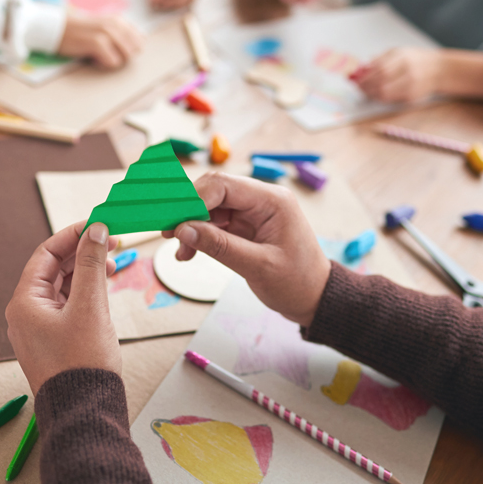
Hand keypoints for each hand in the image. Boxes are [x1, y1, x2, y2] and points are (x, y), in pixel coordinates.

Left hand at [6, 221, 120, 395]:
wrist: (85, 411)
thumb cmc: (83, 364)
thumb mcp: (90, 307)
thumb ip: (92, 264)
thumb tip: (95, 231)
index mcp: (24, 303)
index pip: (45, 254)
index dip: (72, 235)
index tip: (98, 224)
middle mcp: (27, 313)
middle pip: (53, 269)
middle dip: (82, 252)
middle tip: (111, 241)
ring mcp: (40, 328)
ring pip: (62, 287)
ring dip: (86, 272)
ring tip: (112, 263)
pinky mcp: (55, 340)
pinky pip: (68, 305)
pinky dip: (86, 292)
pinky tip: (104, 287)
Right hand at [58, 13, 142, 68]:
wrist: (57, 27)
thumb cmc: (79, 30)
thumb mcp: (102, 25)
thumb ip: (120, 31)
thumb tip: (141, 41)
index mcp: (117, 19)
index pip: (139, 38)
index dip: (131, 49)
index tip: (116, 50)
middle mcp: (114, 24)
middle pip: (135, 48)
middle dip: (126, 56)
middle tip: (107, 55)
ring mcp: (105, 32)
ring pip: (126, 54)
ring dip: (116, 60)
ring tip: (100, 56)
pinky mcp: (96, 42)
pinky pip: (113, 60)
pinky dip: (106, 63)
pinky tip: (95, 59)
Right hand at [162, 173, 330, 326]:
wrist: (315, 298)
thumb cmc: (297, 282)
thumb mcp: (258, 266)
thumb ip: (219, 246)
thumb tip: (183, 229)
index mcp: (272, 200)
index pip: (223, 185)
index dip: (193, 200)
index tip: (173, 222)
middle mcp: (261, 200)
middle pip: (212, 192)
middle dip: (187, 211)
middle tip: (167, 233)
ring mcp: (252, 212)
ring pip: (209, 208)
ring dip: (190, 226)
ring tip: (179, 251)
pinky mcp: (245, 226)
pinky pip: (214, 224)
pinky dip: (199, 236)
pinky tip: (187, 253)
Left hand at [351, 48, 441, 103]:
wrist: (439, 70)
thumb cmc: (416, 59)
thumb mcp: (399, 52)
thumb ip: (380, 59)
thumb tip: (362, 69)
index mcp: (403, 58)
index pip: (379, 68)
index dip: (365, 75)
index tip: (355, 78)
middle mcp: (407, 72)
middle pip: (380, 82)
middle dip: (365, 86)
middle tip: (357, 86)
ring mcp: (410, 86)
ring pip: (384, 94)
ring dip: (370, 94)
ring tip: (364, 90)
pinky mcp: (411, 97)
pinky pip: (390, 100)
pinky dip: (379, 97)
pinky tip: (375, 94)